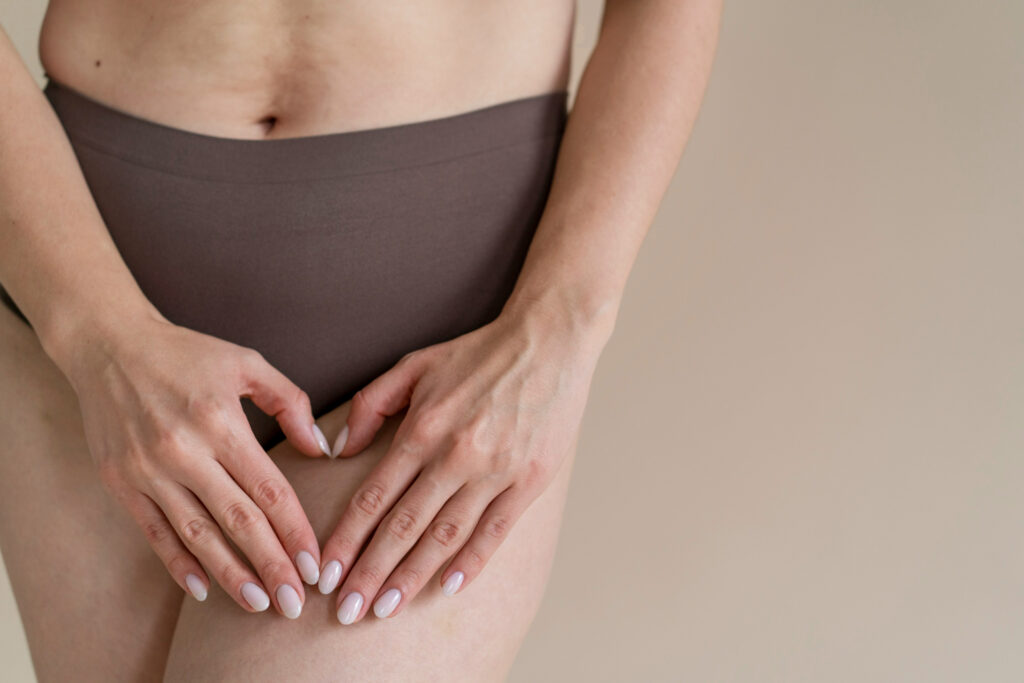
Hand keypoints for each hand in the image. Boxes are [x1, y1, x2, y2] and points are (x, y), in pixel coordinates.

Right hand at [65, 312, 331, 617]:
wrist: (108, 345)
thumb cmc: (187, 353)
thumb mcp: (247, 362)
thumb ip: (289, 402)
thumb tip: (321, 448)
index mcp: (220, 422)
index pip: (268, 489)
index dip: (294, 531)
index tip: (315, 564)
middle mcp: (184, 451)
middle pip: (238, 520)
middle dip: (271, 565)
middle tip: (294, 602)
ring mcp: (148, 470)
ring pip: (197, 534)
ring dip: (230, 574)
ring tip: (259, 602)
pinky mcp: (120, 482)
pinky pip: (154, 532)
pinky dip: (178, 563)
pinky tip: (203, 588)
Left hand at [317, 309, 600, 623]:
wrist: (548, 341)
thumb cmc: (478, 353)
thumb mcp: (415, 364)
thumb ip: (371, 404)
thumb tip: (339, 448)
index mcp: (422, 428)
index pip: (374, 496)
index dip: (347, 539)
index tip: (326, 572)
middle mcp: (454, 454)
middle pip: (403, 526)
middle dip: (370, 573)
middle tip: (346, 612)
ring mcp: (494, 470)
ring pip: (445, 535)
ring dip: (412, 576)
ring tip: (386, 608)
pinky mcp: (529, 480)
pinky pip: (495, 531)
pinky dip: (471, 562)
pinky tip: (446, 587)